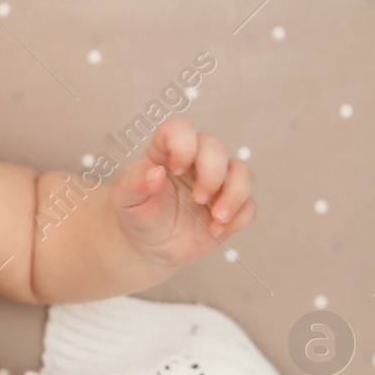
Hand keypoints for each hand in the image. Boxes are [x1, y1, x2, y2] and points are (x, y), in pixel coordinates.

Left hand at [109, 116, 254, 266]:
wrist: (148, 245)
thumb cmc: (136, 214)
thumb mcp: (125, 199)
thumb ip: (135, 183)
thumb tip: (156, 173)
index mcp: (166, 152)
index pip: (181, 129)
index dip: (183, 145)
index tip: (176, 170)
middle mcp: (195, 162)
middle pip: (216, 147)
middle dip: (212, 172)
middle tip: (198, 198)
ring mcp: (216, 184)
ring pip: (241, 171)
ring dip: (234, 194)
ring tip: (218, 217)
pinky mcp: (229, 207)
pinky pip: (249, 205)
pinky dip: (238, 217)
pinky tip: (217, 230)